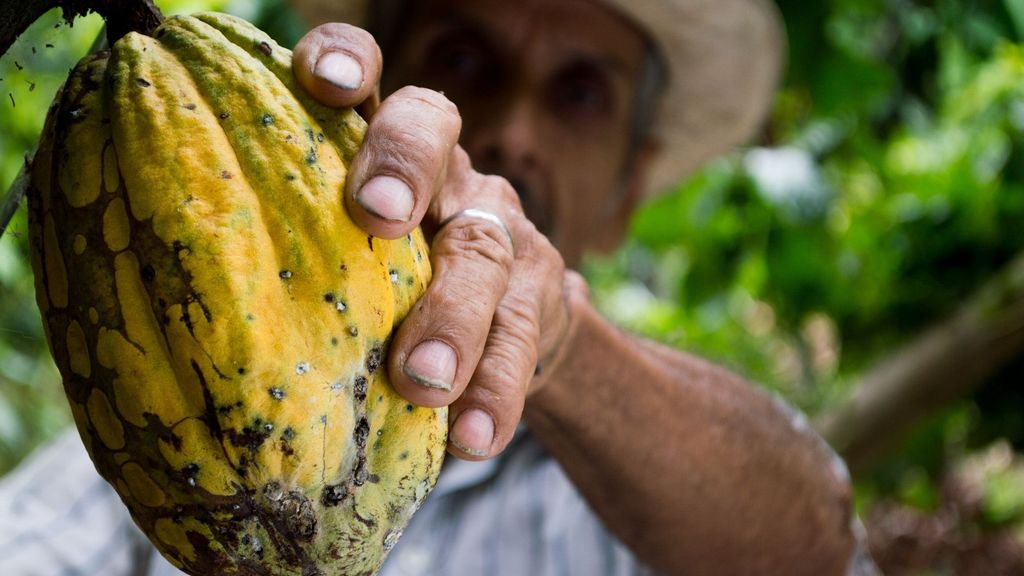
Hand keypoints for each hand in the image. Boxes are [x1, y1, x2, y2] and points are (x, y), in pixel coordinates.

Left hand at [293, 24, 580, 459]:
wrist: (508, 331)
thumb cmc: (390, 293)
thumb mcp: (345, 259)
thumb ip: (293, 253)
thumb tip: (160, 310)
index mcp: (381, 150)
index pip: (368, 76)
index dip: (347, 60)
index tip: (319, 81)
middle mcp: (446, 172)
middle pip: (434, 132)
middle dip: (403, 165)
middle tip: (375, 216)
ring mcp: (499, 229)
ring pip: (484, 249)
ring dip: (453, 316)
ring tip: (423, 382)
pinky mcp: (539, 296)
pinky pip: (522, 339)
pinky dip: (496, 391)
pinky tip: (474, 439)